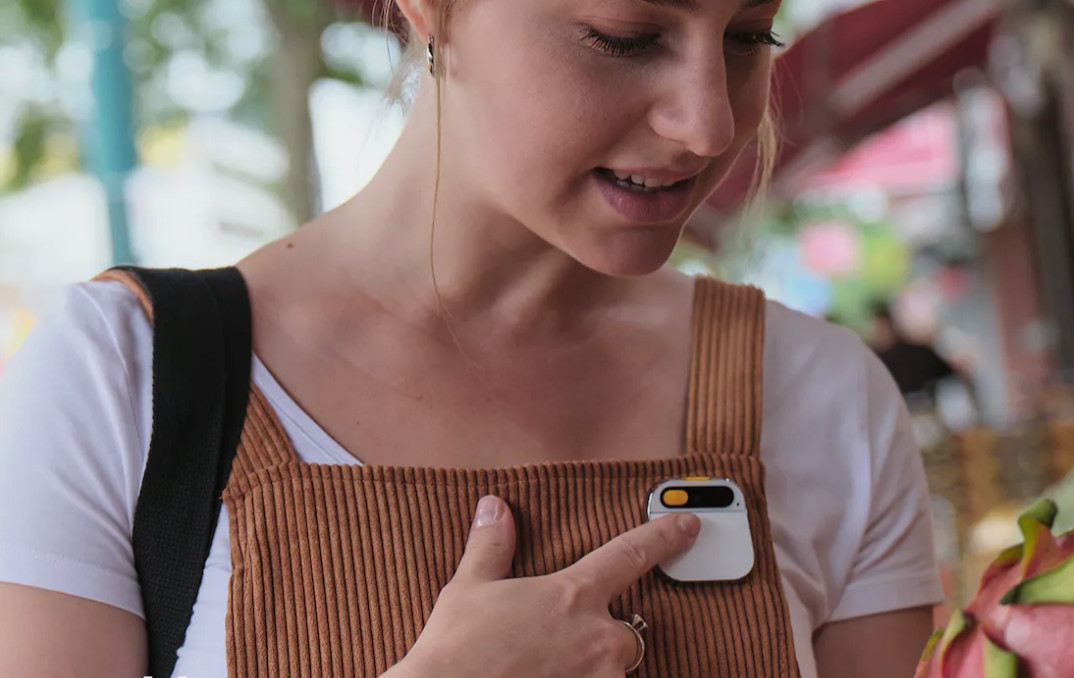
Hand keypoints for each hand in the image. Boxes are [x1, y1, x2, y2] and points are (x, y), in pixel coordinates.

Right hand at [394, 495, 700, 677]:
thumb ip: (492, 546)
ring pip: (611, 671)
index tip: (688, 526)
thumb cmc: (455, 651)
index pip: (631, 553)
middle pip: (625, 631)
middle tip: (557, 645)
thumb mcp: (468, 589)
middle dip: (601, 636)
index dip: (663, 535)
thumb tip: (495, 507)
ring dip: (589, 670)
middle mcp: (596, 637)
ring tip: (545, 670)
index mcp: (571, 595)